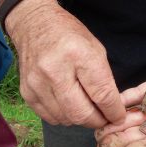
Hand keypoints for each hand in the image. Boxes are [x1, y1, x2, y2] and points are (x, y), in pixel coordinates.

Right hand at [5, 0, 125, 127]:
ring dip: (81, 120)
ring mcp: (37, 83)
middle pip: (82, 114)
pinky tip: (69, 105)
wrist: (34, 25)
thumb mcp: (96, 49)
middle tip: (104, 118)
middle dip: (98, 121)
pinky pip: (51, 118)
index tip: (118, 117)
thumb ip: (104, 81)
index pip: (102, 95)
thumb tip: (111, 110)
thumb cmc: (70, 36)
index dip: (114, 111)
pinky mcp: (27, 92)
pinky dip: (65, 117)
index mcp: (78, 54)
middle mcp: (54, 70)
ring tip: (86, 108)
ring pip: (66, 119)